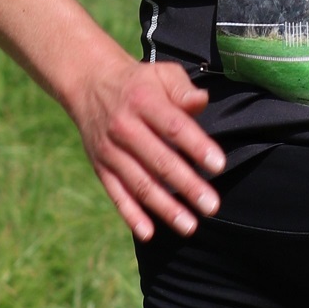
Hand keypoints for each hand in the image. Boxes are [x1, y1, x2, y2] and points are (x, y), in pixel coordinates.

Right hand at [73, 55, 225, 240]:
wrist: (90, 83)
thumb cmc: (140, 82)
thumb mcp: (161, 74)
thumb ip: (183, 89)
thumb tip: (201, 101)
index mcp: (143, 101)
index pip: (174, 126)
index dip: (196, 146)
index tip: (218, 165)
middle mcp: (124, 127)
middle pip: (159, 160)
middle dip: (187, 185)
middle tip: (211, 206)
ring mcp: (110, 151)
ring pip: (139, 183)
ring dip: (165, 207)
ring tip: (190, 226)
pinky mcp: (101, 168)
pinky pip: (116, 194)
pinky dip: (131, 215)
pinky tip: (149, 233)